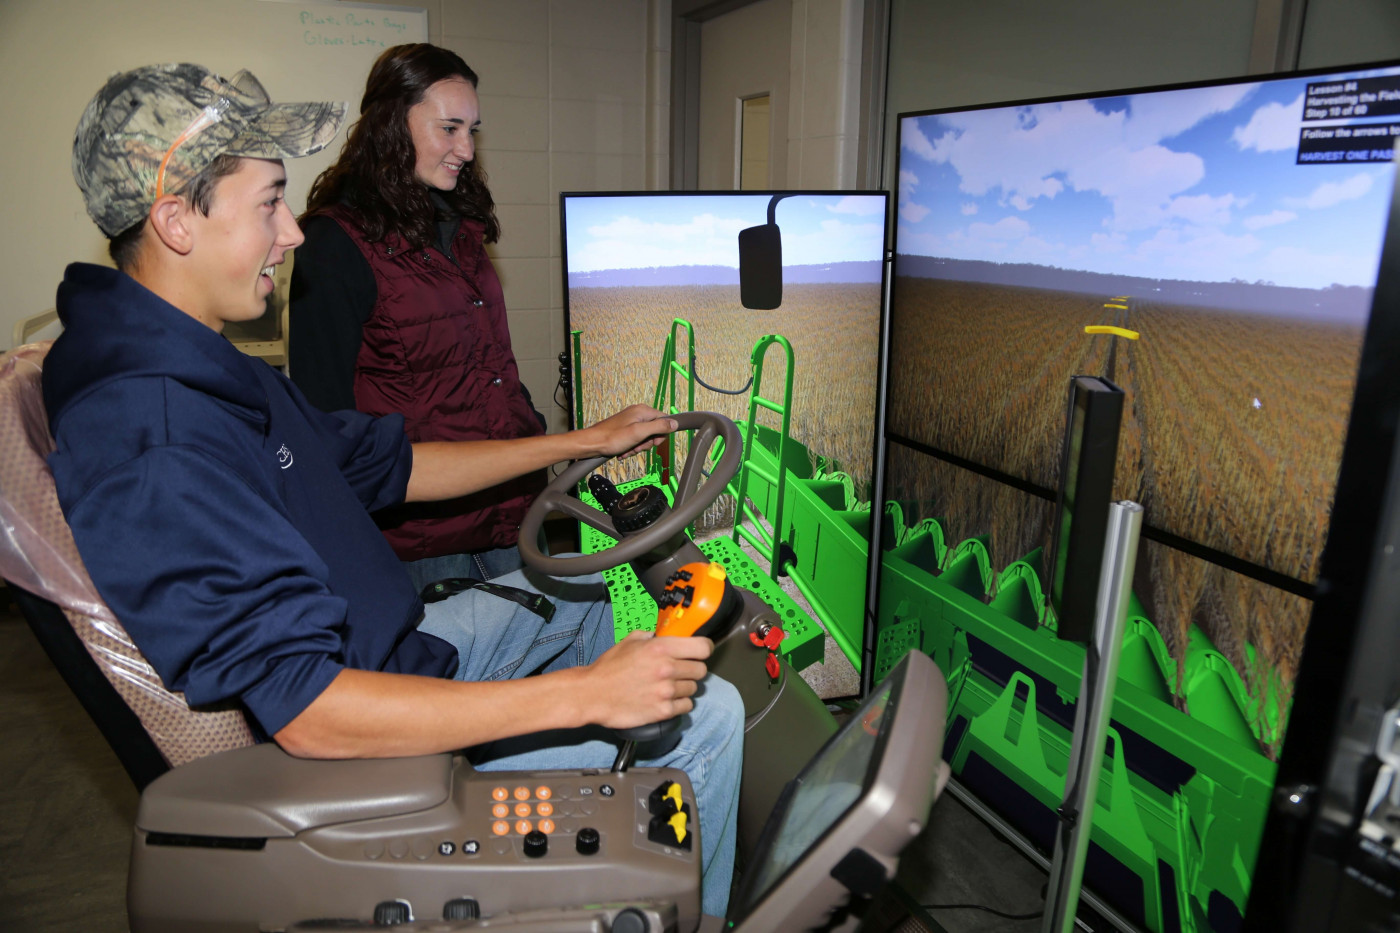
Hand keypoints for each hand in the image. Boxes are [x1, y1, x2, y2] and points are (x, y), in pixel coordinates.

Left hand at [581, 404, 677, 457]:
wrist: (592, 443)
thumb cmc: (612, 438)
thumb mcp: (639, 433)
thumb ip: (659, 427)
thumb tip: (675, 423)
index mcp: (643, 411)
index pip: (664, 420)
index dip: (661, 434)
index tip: (652, 442)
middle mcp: (638, 413)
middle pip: (655, 430)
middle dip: (647, 443)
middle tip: (637, 447)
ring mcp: (631, 421)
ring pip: (645, 437)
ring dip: (638, 447)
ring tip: (628, 450)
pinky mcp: (625, 429)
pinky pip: (635, 439)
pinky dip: (631, 447)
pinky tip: (624, 451)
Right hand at [582, 632, 711, 729]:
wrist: (592, 694)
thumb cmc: (608, 668)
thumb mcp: (628, 642)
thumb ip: (649, 635)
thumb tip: (660, 633)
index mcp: (661, 648)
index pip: (703, 648)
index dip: (704, 649)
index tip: (700, 652)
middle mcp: (667, 669)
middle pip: (701, 670)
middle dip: (692, 669)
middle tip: (680, 671)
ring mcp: (666, 691)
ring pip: (694, 689)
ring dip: (684, 687)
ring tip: (668, 686)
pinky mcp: (663, 711)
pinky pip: (686, 706)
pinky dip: (679, 704)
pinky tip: (667, 700)